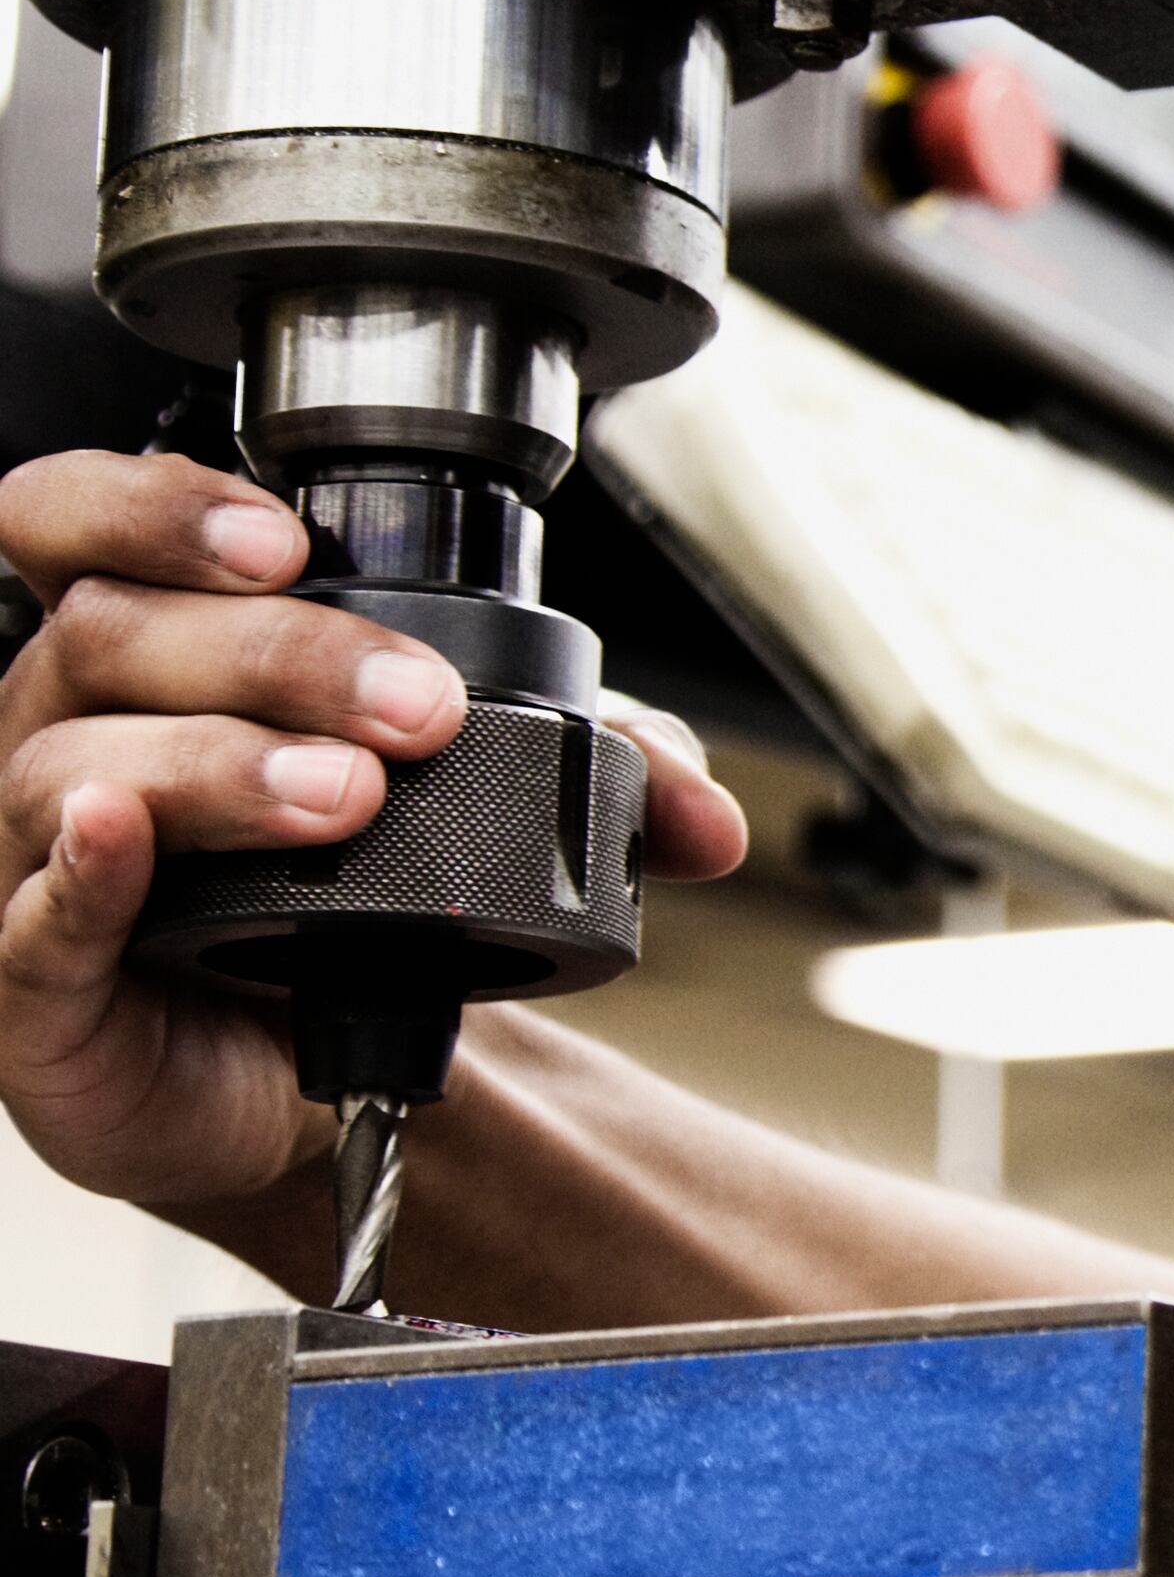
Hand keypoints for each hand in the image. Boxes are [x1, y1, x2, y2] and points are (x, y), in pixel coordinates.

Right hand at [0, 449, 746, 1210]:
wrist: (302, 1068)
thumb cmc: (346, 902)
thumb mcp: (483, 803)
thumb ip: (599, 777)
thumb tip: (703, 816)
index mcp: (144, 651)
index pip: (80, 522)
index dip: (158, 508)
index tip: (288, 540)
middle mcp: (63, 730)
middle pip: (113, 636)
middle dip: (279, 655)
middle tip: (416, 710)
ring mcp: (27, 852)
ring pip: (75, 764)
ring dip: (224, 765)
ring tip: (347, 795)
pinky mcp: (30, 982)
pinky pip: (30, 915)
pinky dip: (84, 870)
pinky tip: (123, 833)